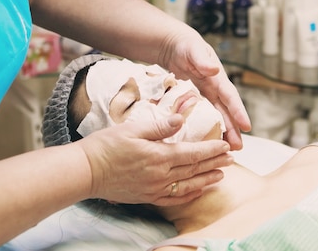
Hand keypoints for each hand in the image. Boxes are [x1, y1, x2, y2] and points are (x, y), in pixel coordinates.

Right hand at [78, 114, 232, 205]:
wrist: (86, 172)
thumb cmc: (106, 146)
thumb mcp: (132, 128)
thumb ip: (159, 126)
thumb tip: (180, 119)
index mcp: (159, 156)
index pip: (193, 153)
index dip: (211, 150)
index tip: (225, 146)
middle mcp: (161, 175)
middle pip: (194, 169)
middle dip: (215, 164)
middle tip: (231, 159)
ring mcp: (154, 188)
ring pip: (188, 185)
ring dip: (206, 180)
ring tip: (222, 175)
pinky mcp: (147, 197)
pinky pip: (174, 198)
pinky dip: (189, 194)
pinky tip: (197, 190)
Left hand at [158, 31, 251, 149]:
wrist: (173, 46)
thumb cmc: (186, 46)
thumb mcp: (193, 50)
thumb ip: (202, 59)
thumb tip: (213, 69)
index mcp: (217, 78)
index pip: (230, 96)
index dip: (238, 111)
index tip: (247, 126)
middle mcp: (214, 89)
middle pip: (226, 112)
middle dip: (233, 130)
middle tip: (238, 148)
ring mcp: (205, 96)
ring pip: (216, 117)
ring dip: (222, 133)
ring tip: (227, 151)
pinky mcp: (195, 101)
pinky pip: (201, 117)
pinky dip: (205, 129)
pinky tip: (204, 142)